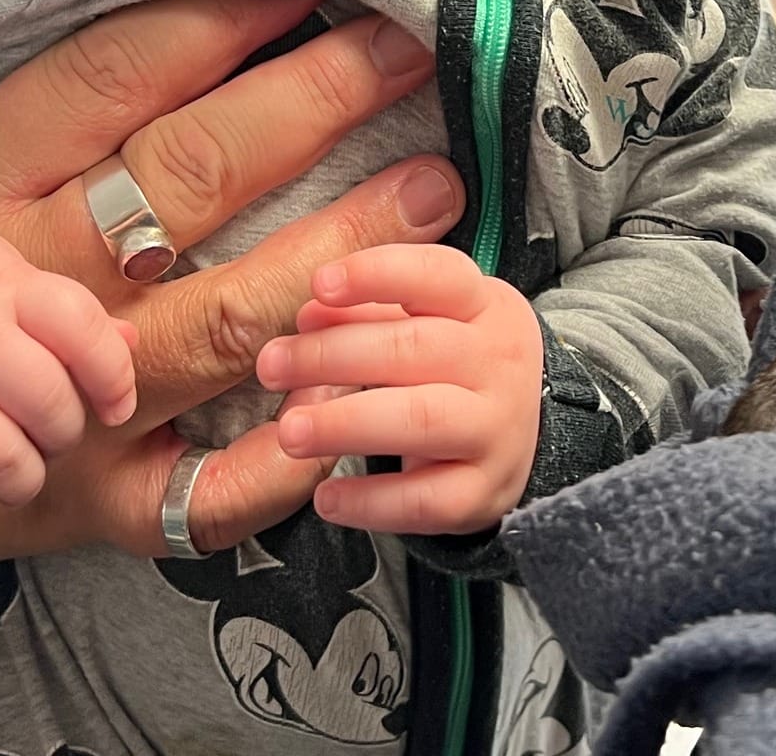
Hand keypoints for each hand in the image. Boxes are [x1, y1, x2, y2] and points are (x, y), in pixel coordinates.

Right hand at [0, 0, 461, 619]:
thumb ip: (11, 99)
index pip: (115, 81)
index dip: (217, 23)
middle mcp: (42, 282)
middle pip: (191, 177)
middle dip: (311, 105)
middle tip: (406, 52)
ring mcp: (76, 395)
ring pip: (225, 315)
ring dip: (338, 253)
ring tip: (433, 196)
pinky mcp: (103, 497)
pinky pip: (211, 483)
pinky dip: (291, 447)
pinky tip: (365, 392)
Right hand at [0, 228, 136, 536]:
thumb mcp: (16, 280)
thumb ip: (73, 315)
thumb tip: (130, 345)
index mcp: (6, 291)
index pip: (79, 328)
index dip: (114, 375)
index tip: (116, 404)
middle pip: (48, 404)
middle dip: (66, 433)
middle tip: (54, 434)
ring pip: (2, 461)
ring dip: (26, 478)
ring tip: (20, 466)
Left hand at [256, 245, 544, 535]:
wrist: (505, 436)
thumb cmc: (445, 364)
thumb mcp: (418, 322)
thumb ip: (364, 311)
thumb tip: (309, 310)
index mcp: (484, 304)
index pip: (438, 276)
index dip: (379, 275)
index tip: (319, 283)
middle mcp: (500, 361)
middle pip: (417, 349)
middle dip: (335, 355)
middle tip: (270, 364)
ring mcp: (498, 429)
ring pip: (422, 420)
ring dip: (348, 424)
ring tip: (289, 431)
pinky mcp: (484, 492)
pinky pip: (424, 500)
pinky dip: (371, 501)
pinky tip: (325, 497)